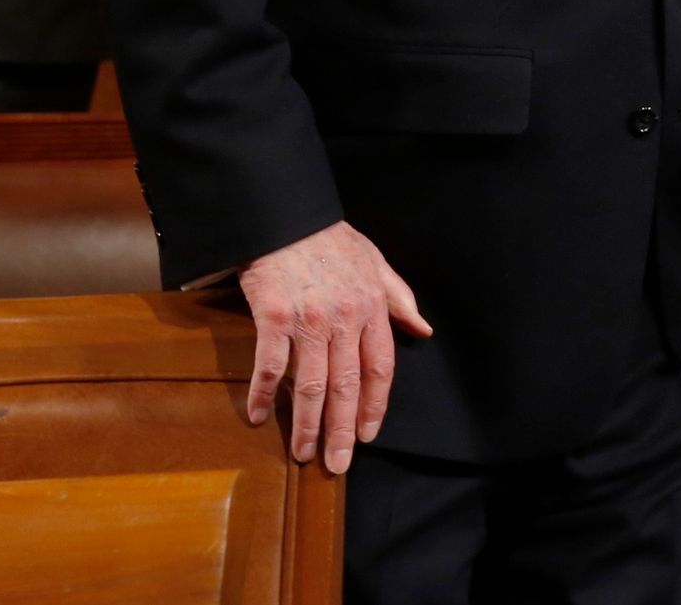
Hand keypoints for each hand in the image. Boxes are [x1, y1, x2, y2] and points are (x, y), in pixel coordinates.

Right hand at [236, 221, 434, 473]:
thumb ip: (399, 298)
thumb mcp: (375, 262)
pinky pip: (268, 365)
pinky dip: (262, 394)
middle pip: (346, 386)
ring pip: (309, 385)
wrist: (285, 216)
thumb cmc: (330, 240)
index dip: (376, 405)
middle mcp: (343, 319)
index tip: (369, 433)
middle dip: (342, 430)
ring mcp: (307, 320)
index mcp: (371, 308)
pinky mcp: (272, 317)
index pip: (380, 368)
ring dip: (305, 424)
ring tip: (302, 453)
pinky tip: (258, 417)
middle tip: (337, 463)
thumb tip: (423, 328)